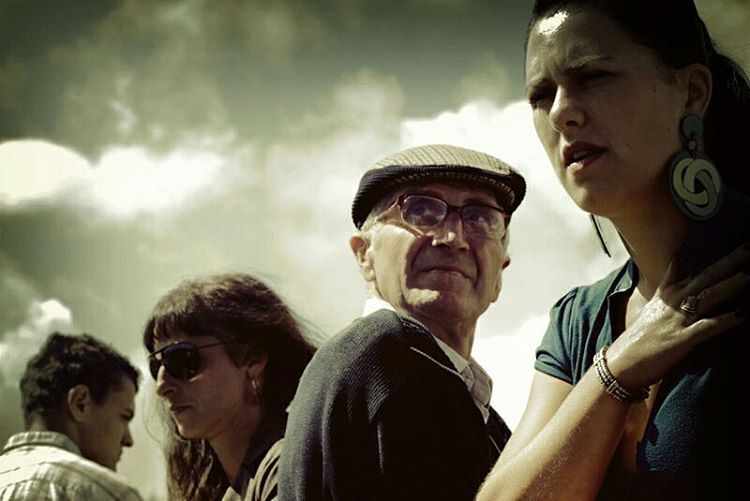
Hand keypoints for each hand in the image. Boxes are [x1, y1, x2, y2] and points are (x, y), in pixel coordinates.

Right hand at [606, 244, 749, 389]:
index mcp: (669, 293)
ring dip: (730, 285)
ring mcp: (677, 319)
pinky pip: (706, 327)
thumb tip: (677, 260)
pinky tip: (741, 315)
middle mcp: (674, 302)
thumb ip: (668, 282)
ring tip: (749, 275)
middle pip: (706, 276)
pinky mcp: (681, 339)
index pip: (693, 267)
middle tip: (749, 248)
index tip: (736, 243)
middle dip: (730, 262)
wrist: (622, 363)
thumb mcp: (653, 304)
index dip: (715, 255)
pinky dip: (724, 321)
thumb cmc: (640, 337)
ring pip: (708, 297)